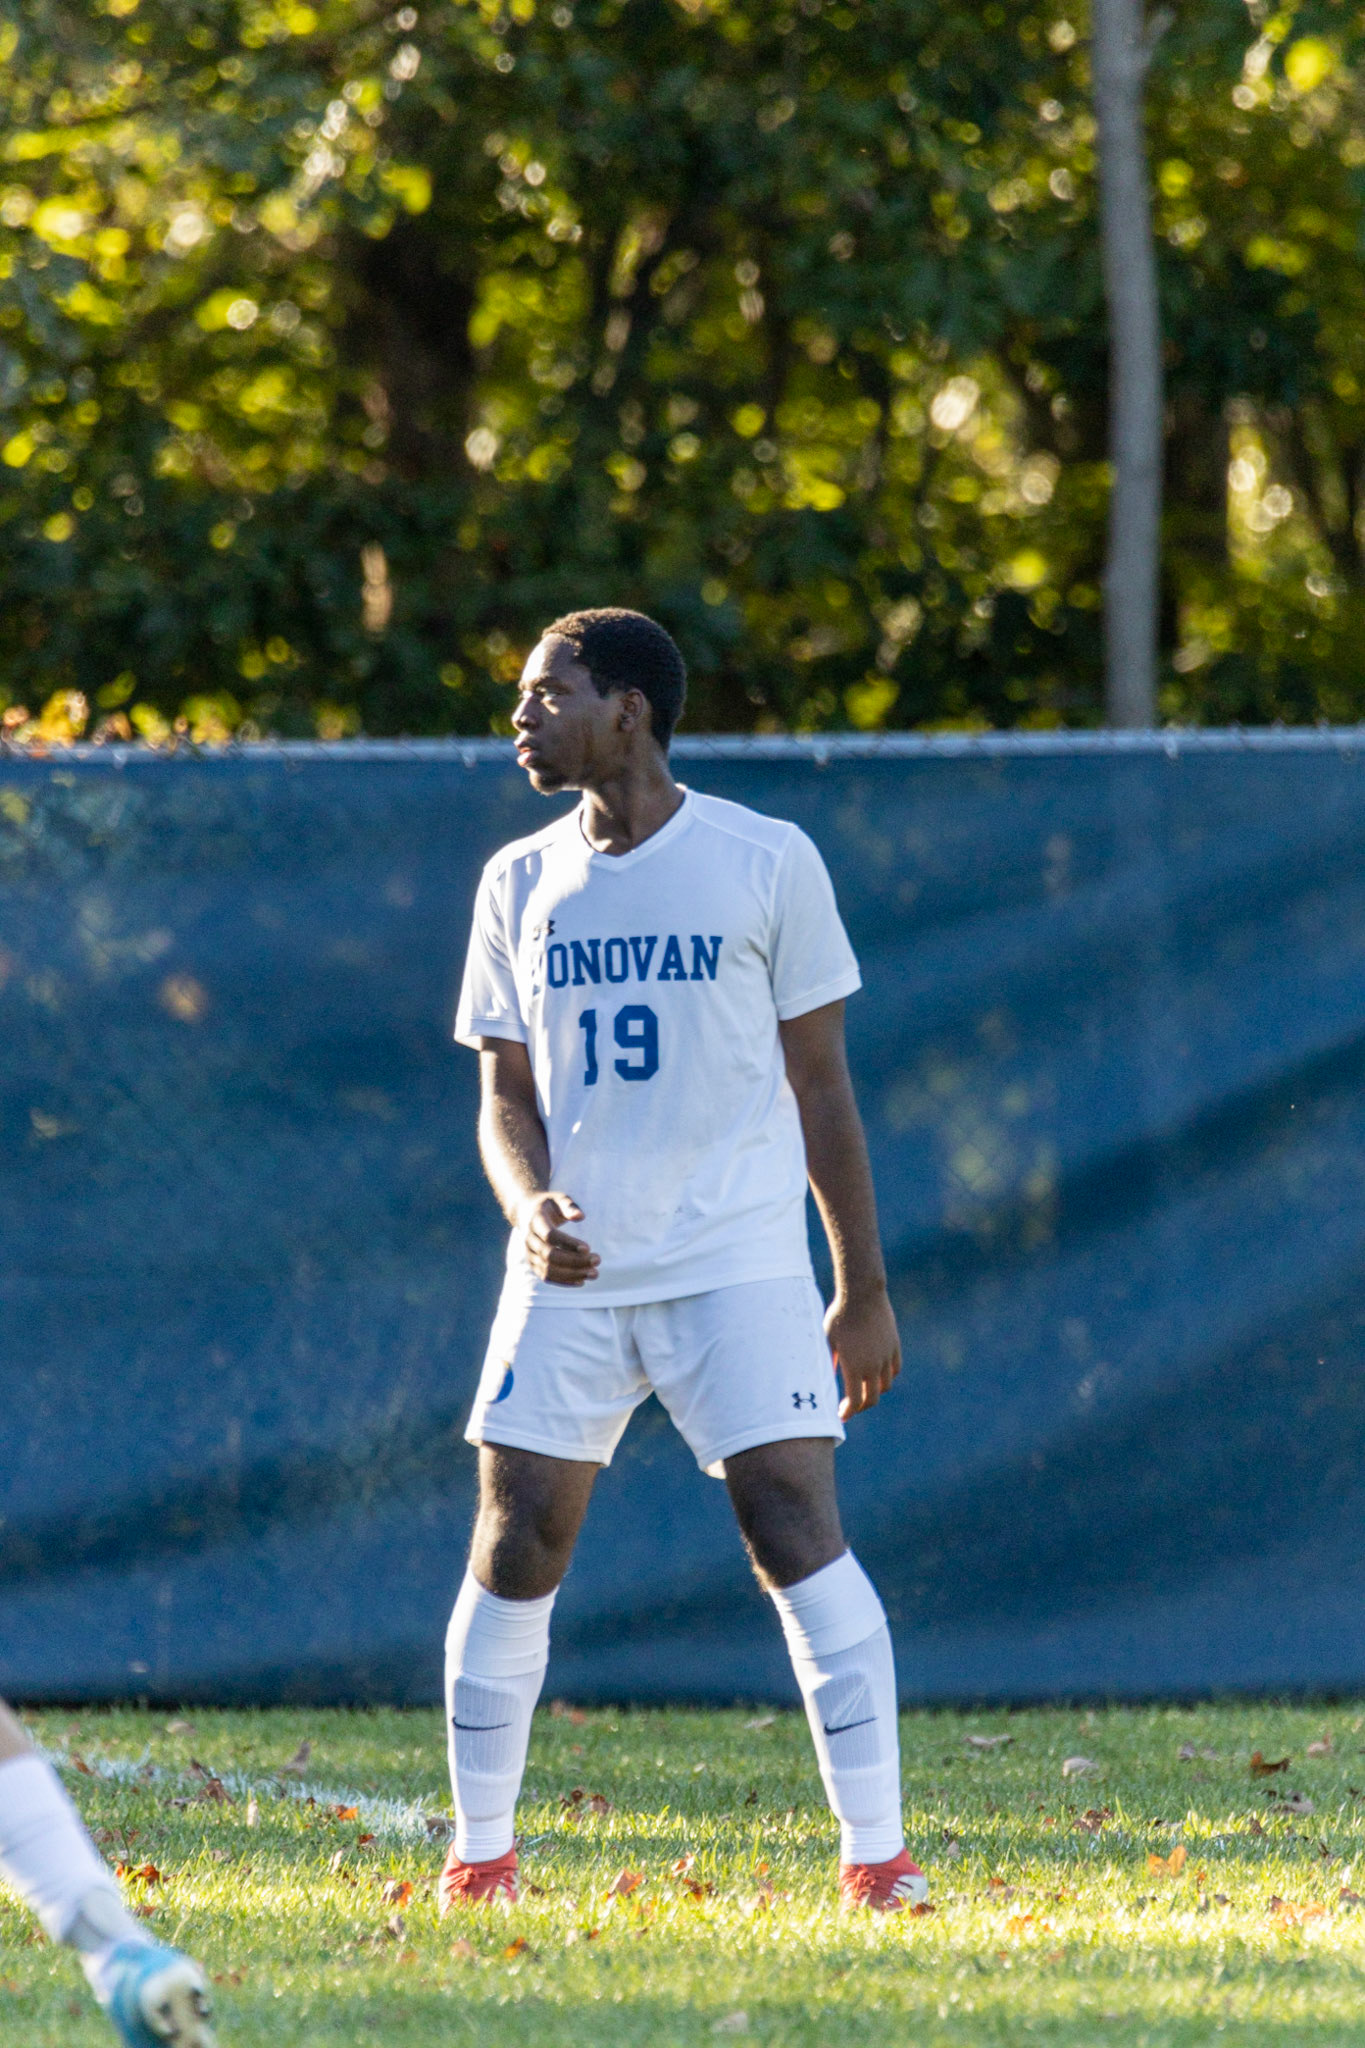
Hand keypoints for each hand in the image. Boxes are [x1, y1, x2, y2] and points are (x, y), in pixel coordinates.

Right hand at [518, 1191, 599, 1286]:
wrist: (526, 1212)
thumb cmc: (549, 1205)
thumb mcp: (559, 1199)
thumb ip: (569, 1206)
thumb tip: (580, 1216)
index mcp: (535, 1220)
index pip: (550, 1236)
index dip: (568, 1243)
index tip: (589, 1248)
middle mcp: (529, 1239)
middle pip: (550, 1255)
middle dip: (575, 1261)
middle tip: (598, 1260)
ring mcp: (529, 1253)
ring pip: (548, 1269)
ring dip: (572, 1274)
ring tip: (594, 1273)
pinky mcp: (532, 1263)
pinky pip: (546, 1277)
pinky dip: (563, 1281)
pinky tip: (581, 1281)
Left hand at [826, 1288, 900, 1419]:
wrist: (862, 1294)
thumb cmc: (839, 1316)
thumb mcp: (827, 1340)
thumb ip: (827, 1362)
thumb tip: (824, 1380)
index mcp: (854, 1367)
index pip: (855, 1401)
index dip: (848, 1412)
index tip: (841, 1414)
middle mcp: (873, 1366)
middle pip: (872, 1398)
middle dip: (861, 1406)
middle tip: (851, 1406)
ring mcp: (886, 1356)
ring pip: (886, 1385)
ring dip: (874, 1392)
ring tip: (863, 1389)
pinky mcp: (894, 1346)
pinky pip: (894, 1369)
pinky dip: (887, 1377)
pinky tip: (877, 1375)